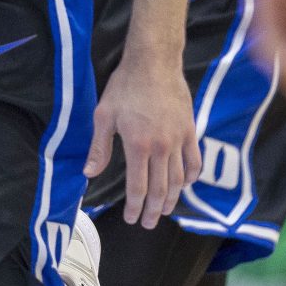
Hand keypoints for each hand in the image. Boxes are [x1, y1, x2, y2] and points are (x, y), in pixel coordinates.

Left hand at [87, 53, 200, 226]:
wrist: (154, 62)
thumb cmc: (125, 86)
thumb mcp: (104, 115)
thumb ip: (99, 148)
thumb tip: (90, 173)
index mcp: (138, 146)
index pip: (138, 187)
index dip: (135, 207)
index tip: (131, 218)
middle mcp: (161, 147)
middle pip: (160, 189)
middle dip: (153, 210)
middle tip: (148, 223)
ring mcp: (179, 140)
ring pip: (179, 180)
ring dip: (171, 199)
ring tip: (164, 210)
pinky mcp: (190, 130)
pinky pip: (195, 161)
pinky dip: (191, 177)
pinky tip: (185, 184)